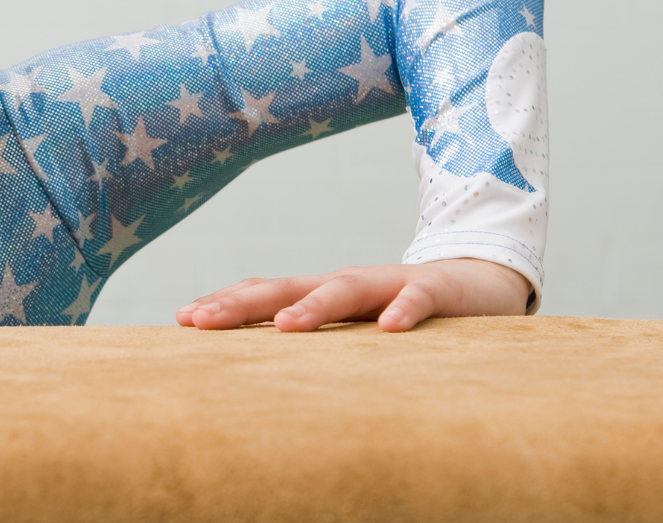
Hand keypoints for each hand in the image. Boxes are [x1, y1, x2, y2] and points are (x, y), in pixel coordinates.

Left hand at [174, 258, 530, 331]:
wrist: (479, 283)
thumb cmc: (402, 313)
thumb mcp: (351, 332)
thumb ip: (313, 348)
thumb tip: (256, 379)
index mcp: (321, 296)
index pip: (265, 295)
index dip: (226, 304)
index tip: (183, 320)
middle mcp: (347, 285)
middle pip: (288, 288)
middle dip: (242, 303)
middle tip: (203, 321)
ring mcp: (390, 283)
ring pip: (346, 289)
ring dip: (315, 307)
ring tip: (286, 327)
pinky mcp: (437, 290)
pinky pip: (418, 298)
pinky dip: (405, 311)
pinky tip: (390, 330)